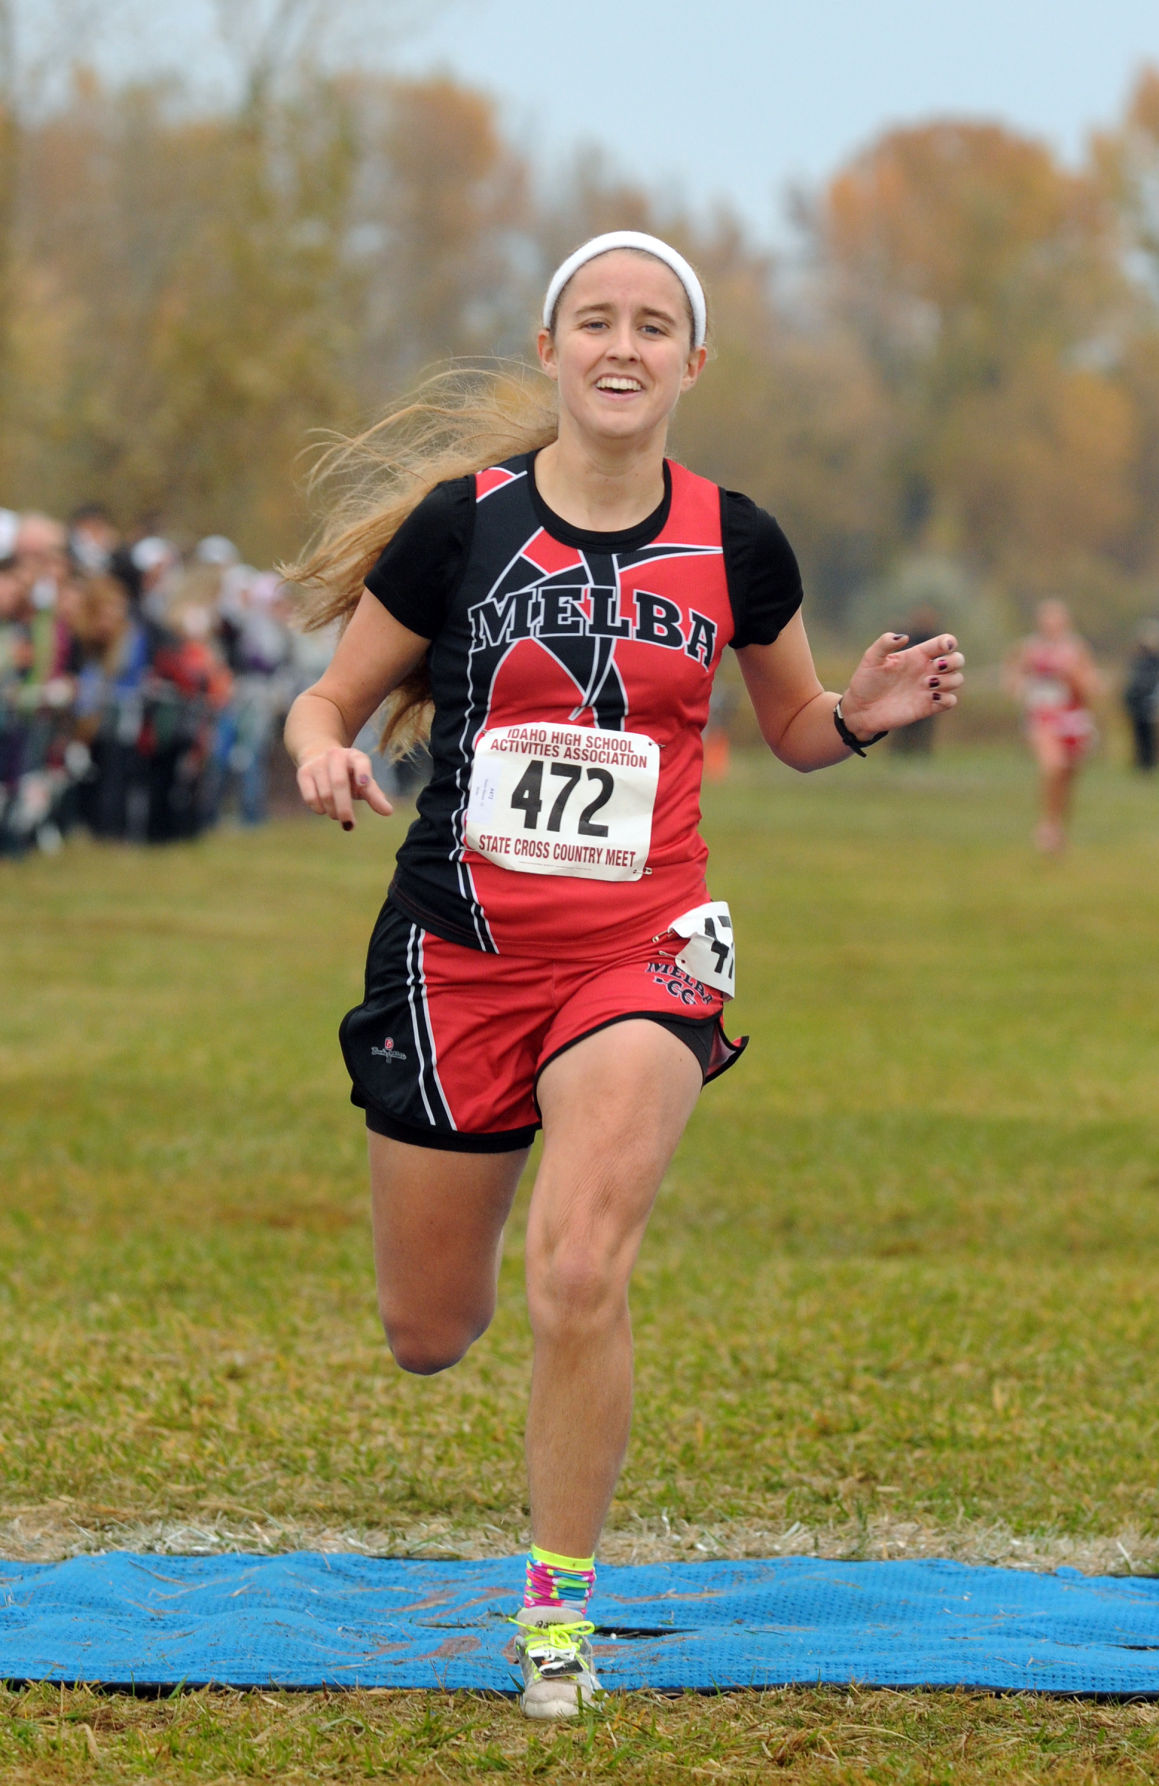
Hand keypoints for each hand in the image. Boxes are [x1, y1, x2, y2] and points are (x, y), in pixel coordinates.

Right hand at [297, 746, 394, 829]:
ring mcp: (318, 763)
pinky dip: (318, 808)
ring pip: (325, 793)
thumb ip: (375, 796)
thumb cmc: (348, 775)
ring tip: (338, 816)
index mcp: (355, 756)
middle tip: (349, 824)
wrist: (318, 756)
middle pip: (339, 783)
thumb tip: (388, 812)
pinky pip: (310, 796)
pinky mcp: (303, 772)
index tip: (363, 786)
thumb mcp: (363, 782)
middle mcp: (336, 756)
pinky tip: (323, 810)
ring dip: (332, 810)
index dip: (362, 774)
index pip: (361, 763)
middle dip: (344, 807)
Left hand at [840, 633, 964, 738]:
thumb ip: (885, 643)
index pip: (944, 643)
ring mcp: (929, 689)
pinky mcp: (928, 707)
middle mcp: (927, 670)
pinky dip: (947, 699)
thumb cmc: (866, 681)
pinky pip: (951, 701)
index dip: (949, 642)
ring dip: (949, 680)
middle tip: (936, 666)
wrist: (861, 709)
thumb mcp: (871, 658)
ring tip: (926, 684)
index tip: (943, 647)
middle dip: (954, 661)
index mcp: (917, 655)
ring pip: (957, 680)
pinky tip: (931, 697)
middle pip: (958, 660)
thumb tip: (904, 637)